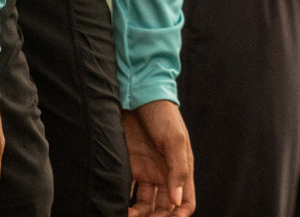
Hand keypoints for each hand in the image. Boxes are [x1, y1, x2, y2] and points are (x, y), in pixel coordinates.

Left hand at [122, 100, 194, 216]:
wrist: (137, 95)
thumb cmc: (162, 114)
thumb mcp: (174, 139)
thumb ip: (177, 170)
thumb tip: (176, 202)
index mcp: (181, 169)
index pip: (185, 202)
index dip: (179, 215)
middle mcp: (164, 174)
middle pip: (164, 208)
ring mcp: (146, 171)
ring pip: (145, 204)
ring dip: (138, 215)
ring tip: (125, 216)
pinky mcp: (129, 166)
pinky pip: (128, 191)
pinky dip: (123, 202)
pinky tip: (115, 206)